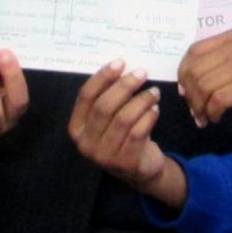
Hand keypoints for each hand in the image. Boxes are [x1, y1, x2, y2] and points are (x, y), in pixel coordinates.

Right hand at [68, 61, 183, 209]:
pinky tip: (155, 109)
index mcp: (77, 127)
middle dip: (124, 86)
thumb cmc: (121, 135)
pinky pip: (137, 133)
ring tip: (154, 92)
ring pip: (123, 119)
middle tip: (142, 73)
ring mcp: (105, 156)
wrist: (138, 170)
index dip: (102, 77)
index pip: (86, 96)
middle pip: (104, 107)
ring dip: (141, 100)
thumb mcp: (108, 118)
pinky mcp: (125, 163)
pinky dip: (148, 117)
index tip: (120, 62)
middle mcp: (86, 143)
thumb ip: (108, 97)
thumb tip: (122, 66)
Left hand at [178, 30, 231, 135]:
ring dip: (199, 106)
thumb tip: (184, 85)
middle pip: (195, 69)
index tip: (186, 92)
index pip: (194, 51)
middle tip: (195, 110)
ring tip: (204, 117)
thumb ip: (217, 64)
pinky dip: (212, 112)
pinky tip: (216, 118)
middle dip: (190, 94)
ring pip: (204, 85)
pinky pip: (218, 99)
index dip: (183, 73)